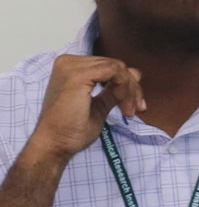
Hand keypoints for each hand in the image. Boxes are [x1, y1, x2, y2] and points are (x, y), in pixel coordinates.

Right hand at [19, 55, 140, 167]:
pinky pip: (115, 71)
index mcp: (70, 67)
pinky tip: (123, 106)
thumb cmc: (71, 129)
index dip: (128, 84)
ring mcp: (71, 66)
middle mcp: (68, 62)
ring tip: (128, 111)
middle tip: (136, 109)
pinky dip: (125, 88)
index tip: (136, 106)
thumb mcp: (99, 105)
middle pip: (115, 66)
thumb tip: (134, 74)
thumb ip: (113, 89)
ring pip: (118, 68)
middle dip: (132, 88)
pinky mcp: (78, 75)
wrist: (55, 144)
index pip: (109, 66)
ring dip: (130, 91)